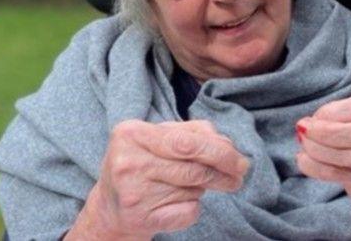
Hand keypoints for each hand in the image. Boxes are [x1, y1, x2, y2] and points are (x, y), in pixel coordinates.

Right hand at [66, 120, 248, 239]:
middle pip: (193, 168)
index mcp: (132, 133)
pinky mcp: (140, 218)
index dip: (220, 152)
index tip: (241, 160)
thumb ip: (194, 133)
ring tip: (192, 185)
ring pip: (193, 190)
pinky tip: (176, 203)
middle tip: (240, 174)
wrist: (110, 207)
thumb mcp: (160, 138)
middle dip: (224, 171)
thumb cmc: (142, 164)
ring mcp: (133, 192)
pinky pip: (188, 211)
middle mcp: (129, 162)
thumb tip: (228, 146)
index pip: (187, 142)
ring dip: (203, 188)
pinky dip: (192, 208)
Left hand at [295, 92, 350, 217]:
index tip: (315, 115)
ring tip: (302, 141)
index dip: (334, 112)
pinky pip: (340, 174)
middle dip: (325, 133)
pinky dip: (316, 168)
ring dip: (319, 150)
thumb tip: (310, 123)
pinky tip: (303, 159)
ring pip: (350, 157)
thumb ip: (338, 111)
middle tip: (302, 128)